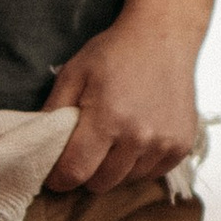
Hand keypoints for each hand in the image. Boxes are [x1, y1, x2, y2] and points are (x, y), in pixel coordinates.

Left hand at [42, 8, 202, 193]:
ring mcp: (164, 144)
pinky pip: (153, 174)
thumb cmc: (115, 53)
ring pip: (127, 181)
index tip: (56, 174)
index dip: (59, 178)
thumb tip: (39, 147)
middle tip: (86, 152)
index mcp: (107, 119)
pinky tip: (137, 140)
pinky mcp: (182, 146)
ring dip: (115, 169)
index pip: (75, 172)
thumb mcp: (74, 74)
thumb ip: (53, 112)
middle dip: (87, 173)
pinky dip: (140, 165)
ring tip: (114, 141)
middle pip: (101, 183)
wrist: (163, 37)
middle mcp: (139, 137)